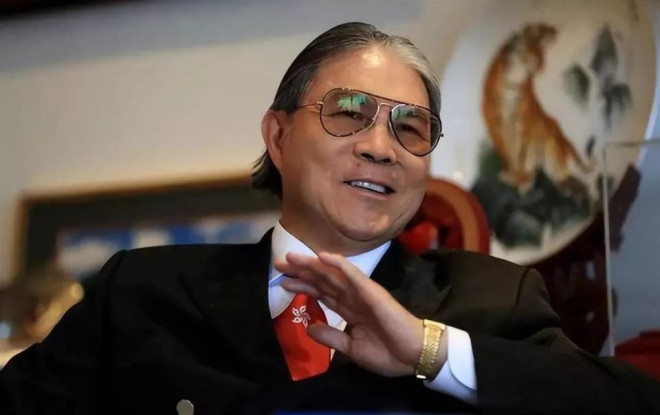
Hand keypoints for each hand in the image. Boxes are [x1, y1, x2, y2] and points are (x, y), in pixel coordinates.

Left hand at [275, 252, 423, 376]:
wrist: (412, 356)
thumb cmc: (387, 353)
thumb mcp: (351, 349)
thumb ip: (331, 336)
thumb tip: (309, 327)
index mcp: (348, 310)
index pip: (320, 293)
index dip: (302, 286)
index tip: (283, 281)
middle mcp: (352, 297)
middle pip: (322, 281)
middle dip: (301, 272)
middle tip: (279, 263)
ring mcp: (361, 292)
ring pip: (332, 275)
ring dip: (313, 265)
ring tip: (293, 258)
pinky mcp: (371, 292)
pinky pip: (353, 276)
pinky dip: (338, 265)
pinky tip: (323, 256)